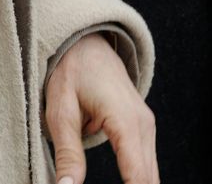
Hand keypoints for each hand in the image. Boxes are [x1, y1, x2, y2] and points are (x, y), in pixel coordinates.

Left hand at [44, 34, 157, 183]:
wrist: (85, 41)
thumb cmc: (69, 72)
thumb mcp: (60, 111)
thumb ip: (67, 153)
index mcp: (125, 121)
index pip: (138, 176)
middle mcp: (144, 126)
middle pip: (150, 180)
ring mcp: (147, 127)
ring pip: (151, 175)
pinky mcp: (142, 129)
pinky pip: (145, 164)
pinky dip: (139, 182)